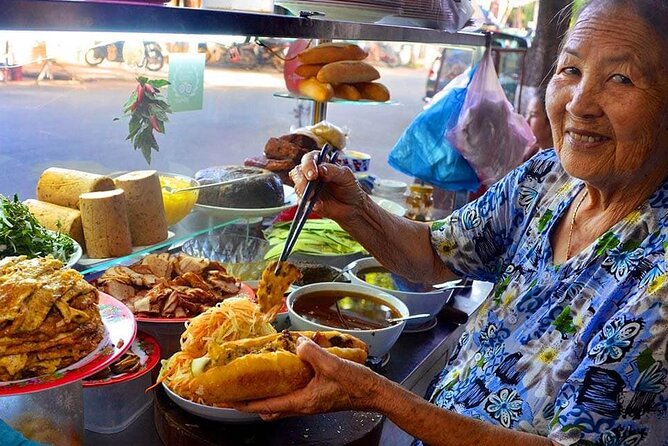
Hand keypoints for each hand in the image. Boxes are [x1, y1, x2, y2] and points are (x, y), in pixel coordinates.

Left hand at [233, 337, 383, 419]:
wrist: (373, 393)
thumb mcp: (332, 366)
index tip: (226, 401)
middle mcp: (302, 405)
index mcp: (302, 402)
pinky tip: (281, 372)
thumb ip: (312, 354)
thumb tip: (297, 343)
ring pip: (279, 402)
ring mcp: (309, 401)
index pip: (266, 406)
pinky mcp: (315, 395)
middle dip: (250, 402)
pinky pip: (291, 393)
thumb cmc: (355, 384)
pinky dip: (280, 386)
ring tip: (252, 381)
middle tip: (234, 391)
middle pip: (268, 408)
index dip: (244, 404)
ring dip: (264, 395)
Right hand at [289, 150, 367, 221]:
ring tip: (312, 197)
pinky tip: (316, 205)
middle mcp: (311, 173)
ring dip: (302, 191)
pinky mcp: (306, 201)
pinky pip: (301, 202)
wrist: (352, 206)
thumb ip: (333, 171)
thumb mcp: (345, 176)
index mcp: (320, 163)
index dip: (308, 164)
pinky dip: (306, 203)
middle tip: (310, 184)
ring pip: (297, 186)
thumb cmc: (349, 187)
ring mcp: (307, 188)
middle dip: (301, 178)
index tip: (313, 174)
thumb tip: (320, 169)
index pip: (309, 159)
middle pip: (298, 171)